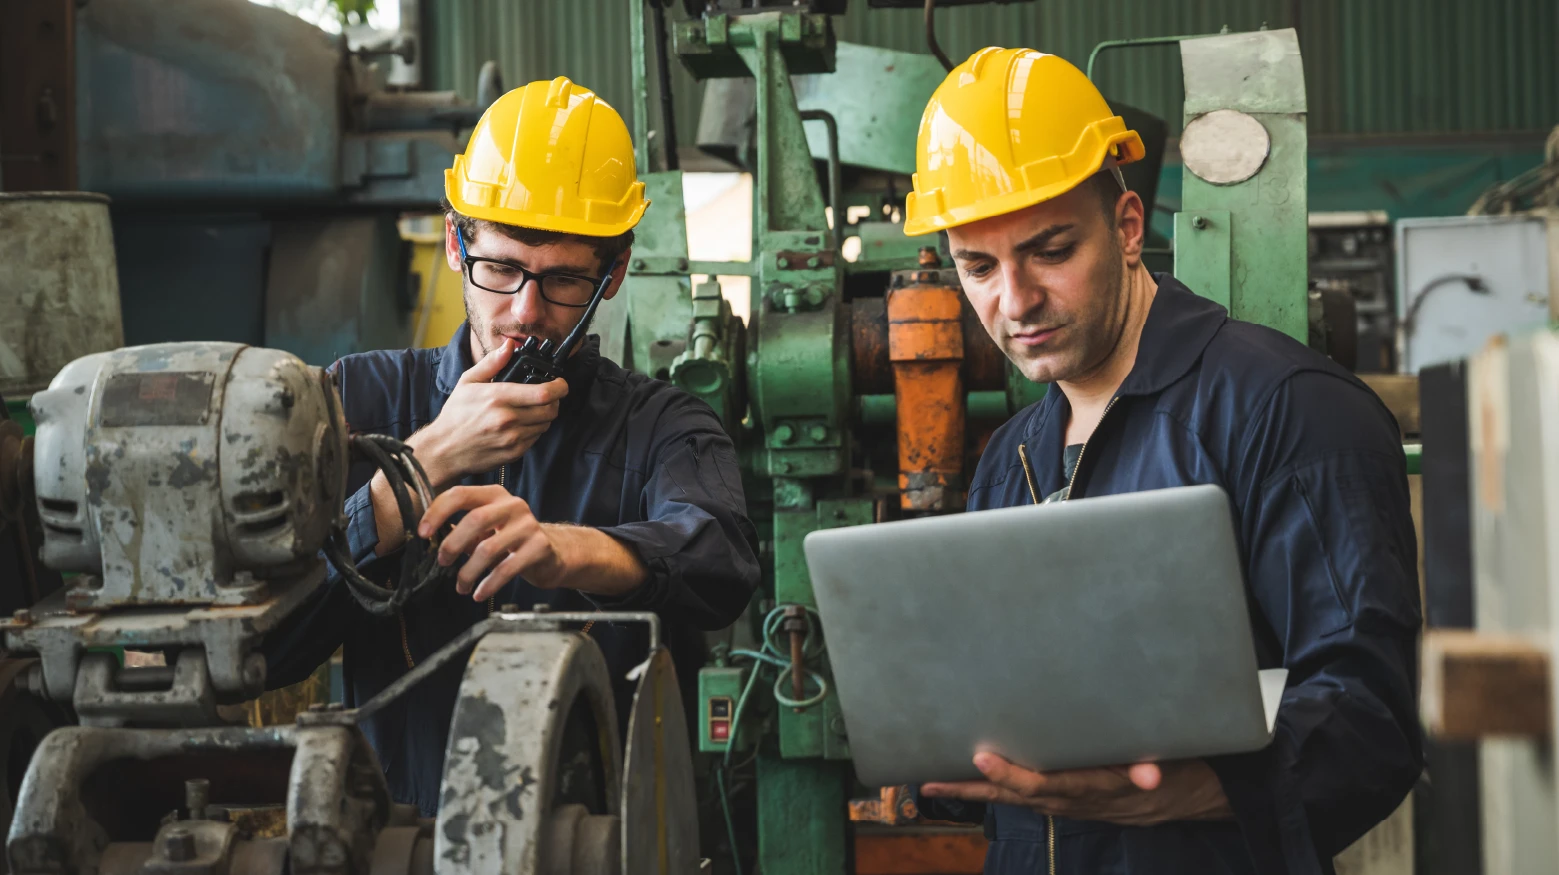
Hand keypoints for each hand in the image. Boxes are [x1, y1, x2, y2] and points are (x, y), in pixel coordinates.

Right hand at [408, 340, 568, 487]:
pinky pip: (536, 438)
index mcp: (498, 397)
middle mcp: (507, 419)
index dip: (559, 387)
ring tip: (532, 409)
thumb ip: (492, 363)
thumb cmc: (455, 415)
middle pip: (550, 409)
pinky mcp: (514, 453)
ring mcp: (512, 438)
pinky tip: (522, 424)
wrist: (445, 450)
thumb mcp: (468, 382)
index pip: (543, 392)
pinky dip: (535, 430)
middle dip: (555, 401)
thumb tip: (509, 345)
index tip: (560, 383)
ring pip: (546, 424)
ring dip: (545, 416)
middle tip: (549, 396)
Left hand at [418, 485, 565, 600]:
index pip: (460, 494)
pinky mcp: (539, 547)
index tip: (423, 533)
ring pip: (488, 548)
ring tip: (461, 586)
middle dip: (452, 544)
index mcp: (494, 495)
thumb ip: (461, 528)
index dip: (437, 512)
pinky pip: (506, 569)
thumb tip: (429, 537)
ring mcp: (528, 525)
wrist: (552, 554)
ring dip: (468, 572)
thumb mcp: (486, 528)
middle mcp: (513, 505)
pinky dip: (488, 584)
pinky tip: (479, 593)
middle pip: (475, 519)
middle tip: (442, 562)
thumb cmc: (511, 541)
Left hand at [919, 753, 1231, 826]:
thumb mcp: (1163, 767)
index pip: (1042, 784)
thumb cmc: (1169, 772)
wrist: (1178, 797)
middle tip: (930, 780)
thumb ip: (1150, 769)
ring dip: (971, 790)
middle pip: (1011, 796)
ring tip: (930, 781)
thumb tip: (1148, 774)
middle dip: (971, 788)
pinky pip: (1018, 796)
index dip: (1010, 774)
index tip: (982, 756)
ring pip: (1009, 798)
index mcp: (1089, 789)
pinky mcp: (1059, 799)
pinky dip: (990, 788)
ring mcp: (1061, 803)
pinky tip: (965, 778)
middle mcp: (1069, 801)